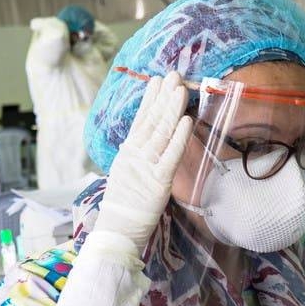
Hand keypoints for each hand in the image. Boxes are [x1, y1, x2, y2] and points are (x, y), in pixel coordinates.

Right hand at [93, 72, 192, 252]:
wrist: (118, 230)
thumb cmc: (127, 204)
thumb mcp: (129, 171)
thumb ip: (137, 152)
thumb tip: (145, 133)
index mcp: (128, 151)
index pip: (141, 120)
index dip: (150, 99)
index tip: (157, 80)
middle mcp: (135, 155)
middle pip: (151, 121)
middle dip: (163, 97)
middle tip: (172, 74)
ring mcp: (145, 167)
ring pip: (161, 133)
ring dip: (172, 110)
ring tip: (181, 90)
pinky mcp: (157, 182)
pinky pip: (170, 156)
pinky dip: (178, 138)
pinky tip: (186, 121)